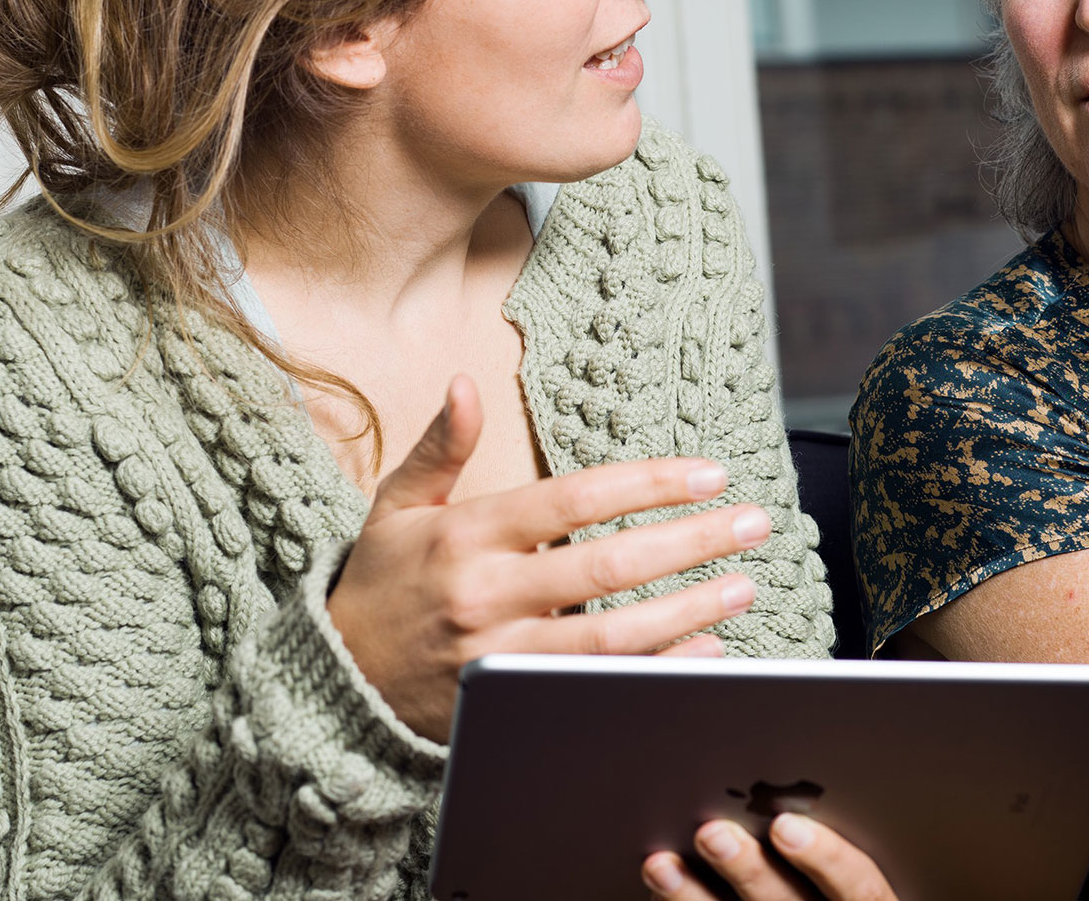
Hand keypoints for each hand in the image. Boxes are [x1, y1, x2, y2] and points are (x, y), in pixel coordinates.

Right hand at [327, 374, 772, 742]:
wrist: (337, 683)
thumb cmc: (380, 584)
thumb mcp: (398, 506)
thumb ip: (440, 447)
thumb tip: (466, 385)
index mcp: (468, 534)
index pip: (575, 500)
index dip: (647, 484)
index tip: (708, 474)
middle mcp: (487, 594)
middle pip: (608, 566)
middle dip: (690, 542)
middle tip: (751, 522)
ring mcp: (502, 655)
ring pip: (613, 637)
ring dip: (689, 610)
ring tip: (743, 585)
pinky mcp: (514, 703)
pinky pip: (600, 689)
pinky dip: (660, 671)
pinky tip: (708, 650)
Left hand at [642, 814, 895, 900]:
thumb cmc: (818, 887)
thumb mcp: (838, 879)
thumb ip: (819, 852)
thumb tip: (771, 800)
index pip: (861, 889)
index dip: (827, 857)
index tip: (785, 825)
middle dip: (749, 870)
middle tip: (712, 833)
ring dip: (693, 899)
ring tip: (661, 866)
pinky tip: (659, 893)